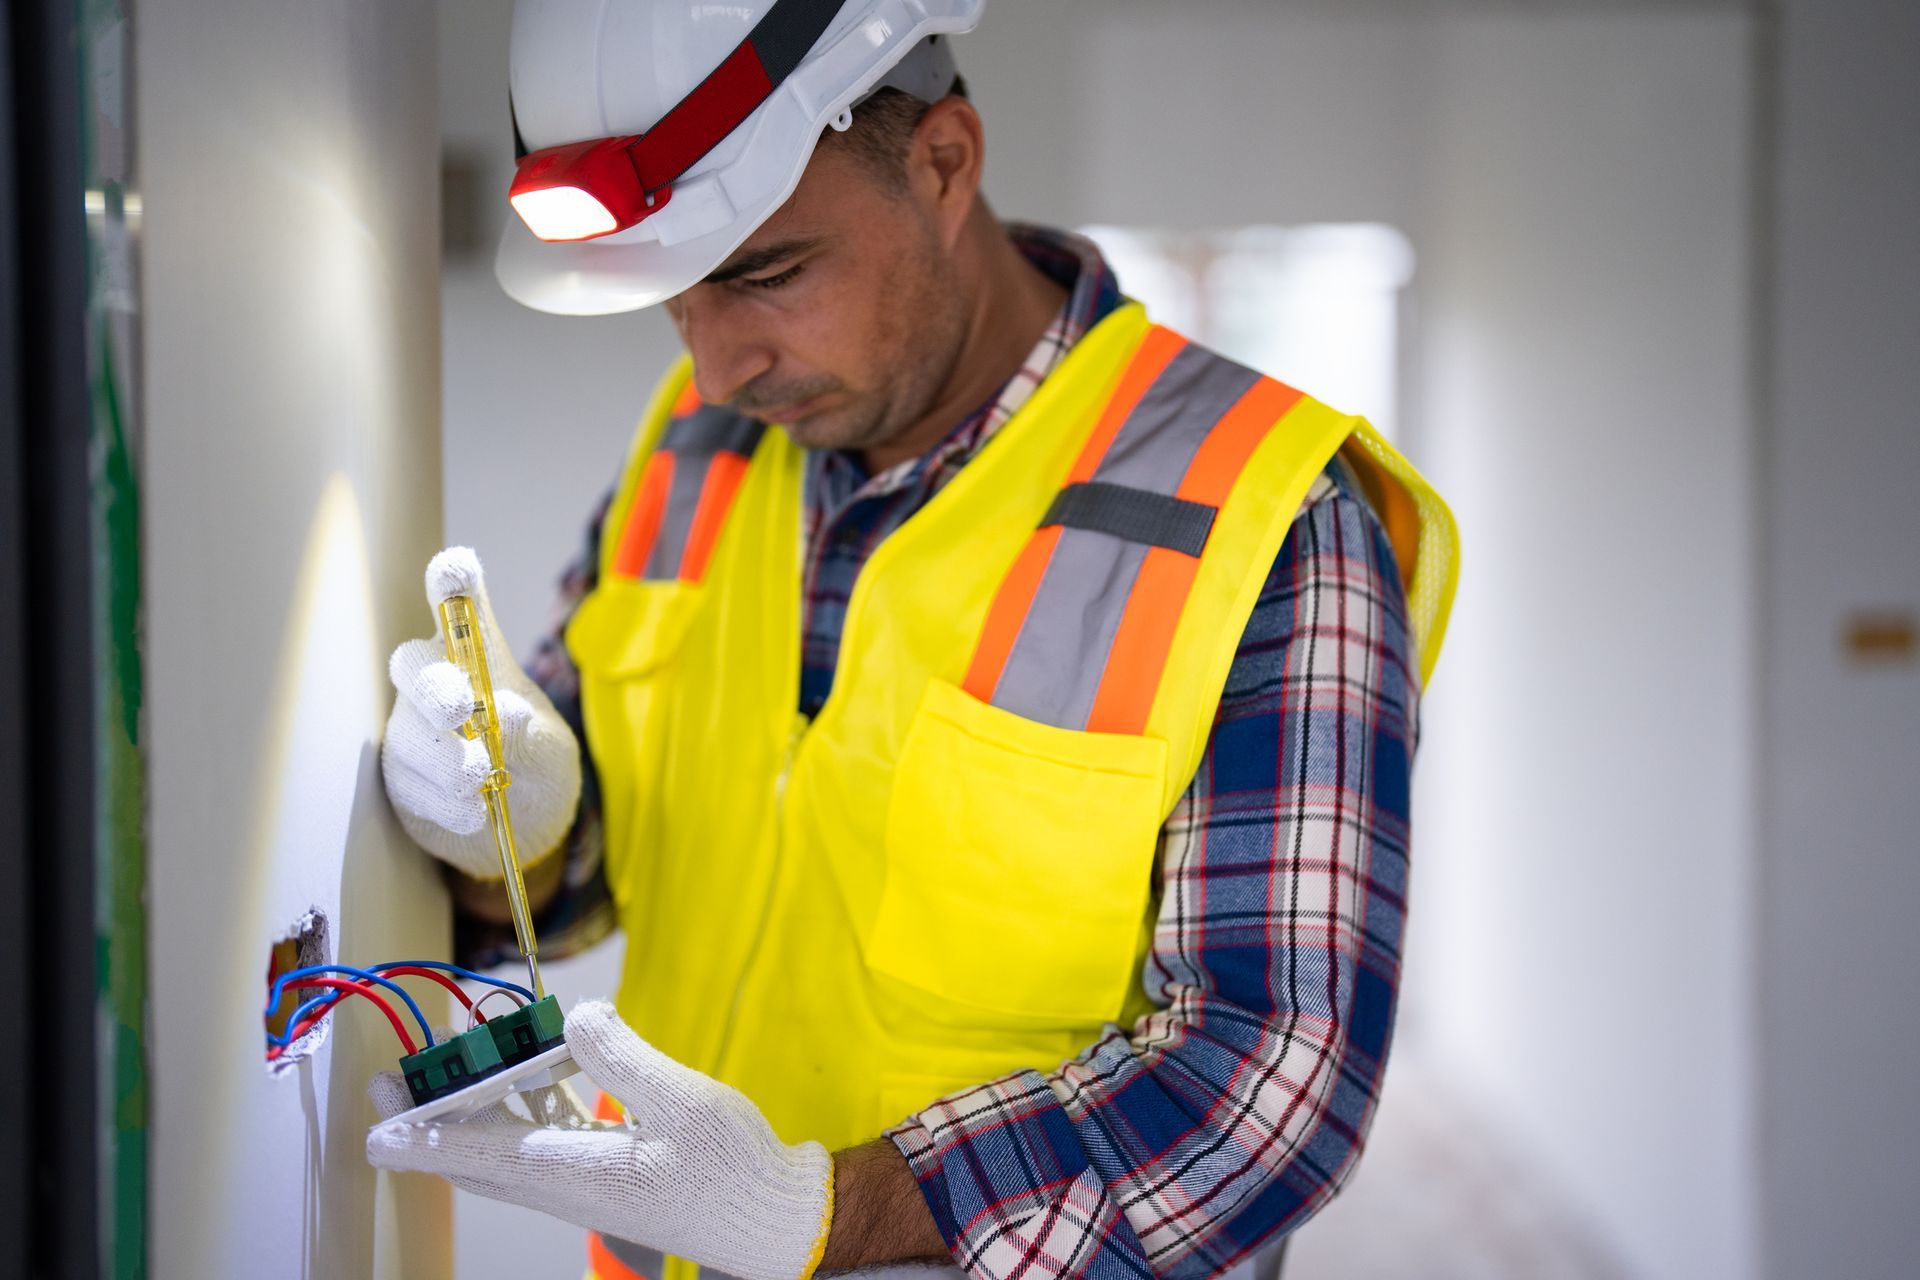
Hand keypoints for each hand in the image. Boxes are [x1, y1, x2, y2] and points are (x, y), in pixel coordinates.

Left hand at [366, 1001, 833, 1279]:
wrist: (768, 1218)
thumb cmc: (730, 1170)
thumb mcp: (683, 1101)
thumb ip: (622, 1056)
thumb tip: (574, 1018)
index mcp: (575, 1172)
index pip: (476, 1153)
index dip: (422, 1135)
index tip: (377, 1123)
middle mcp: (565, 1184)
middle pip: (475, 1153)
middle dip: (429, 1117)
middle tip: (389, 1081)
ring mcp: (582, 1183)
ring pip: (505, 1148)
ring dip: (476, 1105)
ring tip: (458, 1059)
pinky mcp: (604, 1173)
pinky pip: (543, 1142)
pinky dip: (525, 1106)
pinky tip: (535, 1070)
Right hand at [380, 547, 581, 878]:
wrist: (524, 826)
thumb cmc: (538, 766)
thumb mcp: (551, 750)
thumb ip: (532, 735)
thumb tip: (506, 714)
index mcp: (480, 659)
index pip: (461, 610)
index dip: (453, 584)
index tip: (456, 565)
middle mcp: (436, 682)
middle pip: (413, 665)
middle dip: (433, 684)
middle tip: (460, 706)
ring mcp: (410, 728)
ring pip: (408, 732)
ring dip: (445, 757)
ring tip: (481, 777)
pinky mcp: (399, 777)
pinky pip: (407, 783)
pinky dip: (442, 800)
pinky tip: (473, 811)